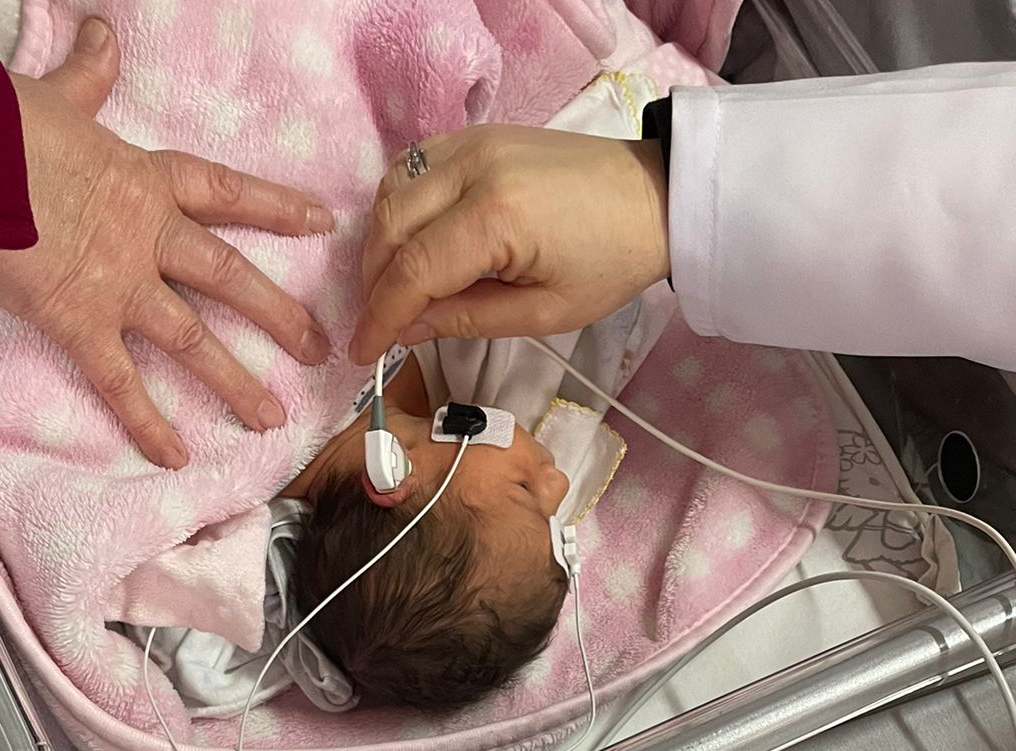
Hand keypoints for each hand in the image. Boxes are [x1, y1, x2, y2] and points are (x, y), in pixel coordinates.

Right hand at [0, 18, 334, 467]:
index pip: (225, 192)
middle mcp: (147, 235)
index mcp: (145, 178)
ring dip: (236, 382)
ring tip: (271, 419)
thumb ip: (87, 78)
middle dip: (278, 314)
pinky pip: (122, 384)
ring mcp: (119, 284)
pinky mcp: (80, 323)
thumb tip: (100, 35)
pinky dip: (148, 424)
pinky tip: (177, 456)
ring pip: (194, 340)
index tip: (320, 222)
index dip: (275, 207)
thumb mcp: (55, 94)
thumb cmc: (0, 121)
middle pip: (229, 277)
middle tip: (316, 349)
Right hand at [350, 126, 668, 364]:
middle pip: (390, 226)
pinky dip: (398, 205)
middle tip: (379, 324)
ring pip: (392, 191)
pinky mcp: (477, 134)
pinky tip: (408, 241)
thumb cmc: (609, 263)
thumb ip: (466, 319)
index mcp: (496, 217)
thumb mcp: (543, 313)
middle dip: (374, 282)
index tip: (362, 351)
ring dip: (380, 243)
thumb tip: (404, 330)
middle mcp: (474, 167)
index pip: (413, 271)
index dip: (380, 316)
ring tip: (392, 288)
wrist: (652, 198)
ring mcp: (472, 142)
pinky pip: (413, 166)